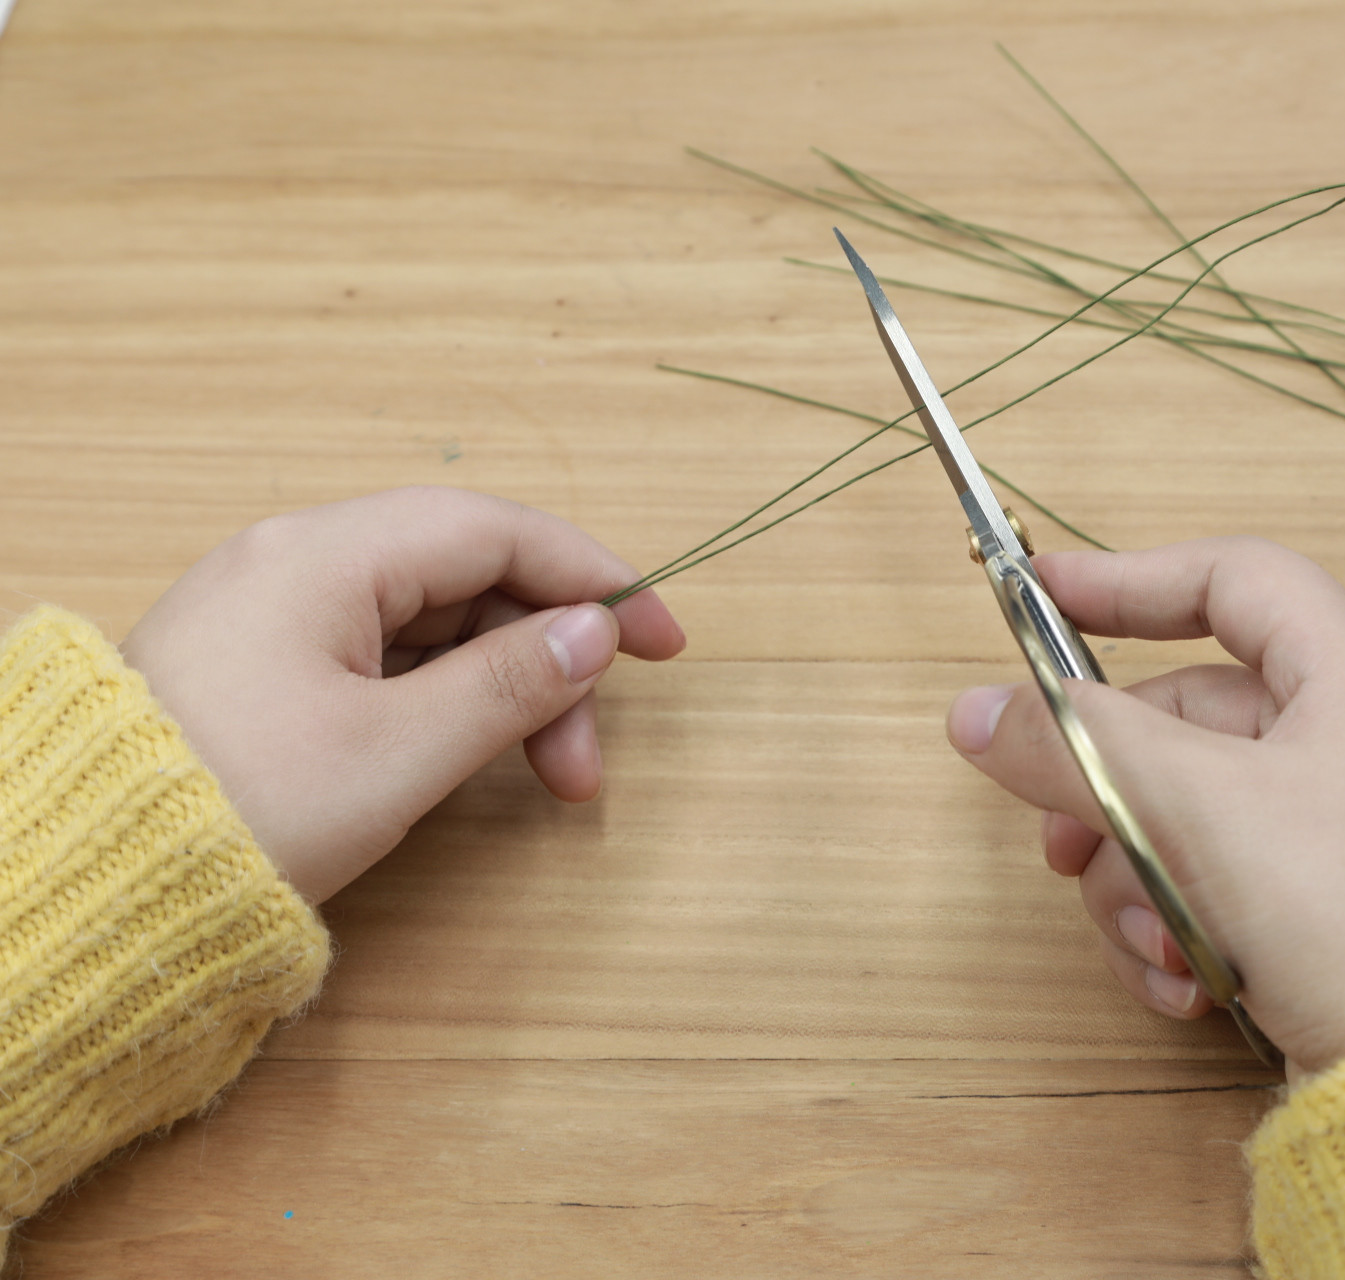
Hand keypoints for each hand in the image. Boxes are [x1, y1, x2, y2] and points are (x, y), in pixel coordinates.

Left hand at [120, 487, 683, 902]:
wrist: (87, 886)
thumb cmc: (241, 811)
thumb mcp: (400, 752)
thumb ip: (510, 683)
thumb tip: (593, 634)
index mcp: (323, 558)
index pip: (493, 532)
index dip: (592, 578)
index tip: (662, 639)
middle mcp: (296, 563)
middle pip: (468, 578)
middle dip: (547, 660)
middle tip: (586, 762)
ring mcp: (273, 613)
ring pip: (430, 622)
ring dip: (503, 689)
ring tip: (545, 781)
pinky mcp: (260, 665)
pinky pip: (383, 654)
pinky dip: (446, 699)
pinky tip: (473, 754)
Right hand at [946, 537, 1344, 1076]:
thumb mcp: (1196, 806)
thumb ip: (1078, 744)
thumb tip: (977, 713)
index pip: (1232, 579)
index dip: (1130, 577)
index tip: (1039, 597)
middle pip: (1184, 719)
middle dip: (1109, 788)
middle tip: (1060, 840)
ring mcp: (1336, 835)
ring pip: (1185, 815)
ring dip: (1139, 881)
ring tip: (1149, 938)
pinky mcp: (1321, 915)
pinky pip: (1213, 890)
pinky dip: (1177, 931)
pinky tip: (1181, 984)